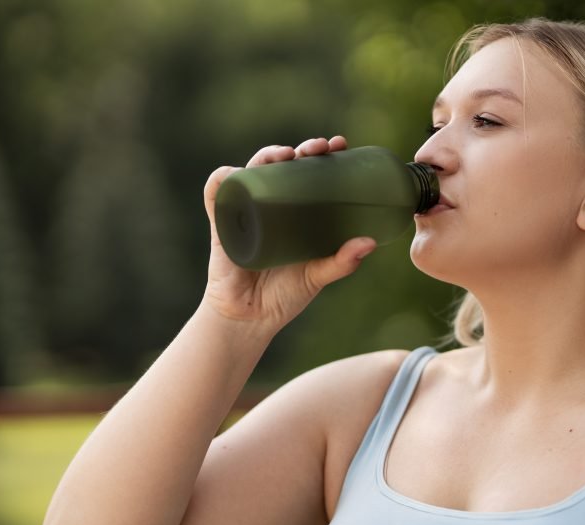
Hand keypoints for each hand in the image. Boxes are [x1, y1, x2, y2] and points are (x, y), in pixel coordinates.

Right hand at [201, 136, 376, 332]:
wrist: (251, 319)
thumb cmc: (284, 296)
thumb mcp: (317, 276)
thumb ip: (342, 262)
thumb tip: (369, 242)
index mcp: (295, 213)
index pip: (308, 173)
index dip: (322, 156)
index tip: (339, 146)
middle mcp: (270, 206)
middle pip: (282, 165)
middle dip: (301, 149)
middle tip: (318, 148)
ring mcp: (245, 211)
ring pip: (252, 170)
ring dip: (266, 155)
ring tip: (285, 156)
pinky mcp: (221, 224)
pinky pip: (215, 194)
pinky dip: (222, 179)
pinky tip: (235, 173)